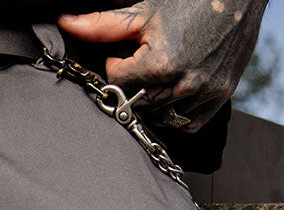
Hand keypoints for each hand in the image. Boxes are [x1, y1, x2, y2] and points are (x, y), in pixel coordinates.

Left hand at [57, 2, 267, 131]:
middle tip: (145, 62)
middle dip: (134, 85)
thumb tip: (64, 22)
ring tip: (161, 74)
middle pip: (137, 103)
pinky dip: (177, 112)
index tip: (128, 50)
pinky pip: (187, 124)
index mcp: (159, 65)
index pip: (117, 82)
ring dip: (154, 101)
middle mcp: (182, 86)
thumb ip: (102, 26)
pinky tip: (177, 89)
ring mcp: (202, 95)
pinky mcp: (218, 99)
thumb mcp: (143, 12)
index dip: (117, 65)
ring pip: (160, 117)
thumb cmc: (189, 0)